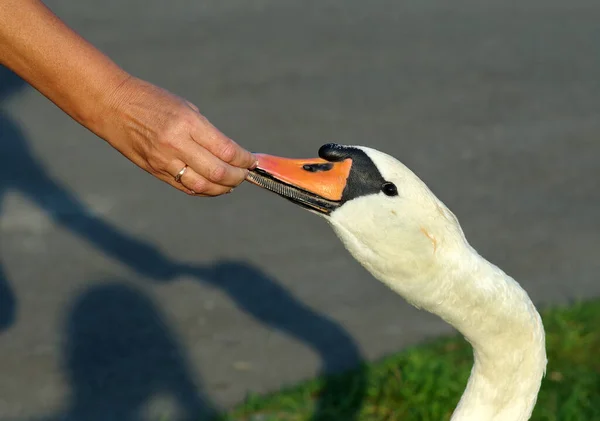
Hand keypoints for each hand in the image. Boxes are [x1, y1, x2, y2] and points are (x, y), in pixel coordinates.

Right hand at [97, 77, 256, 195]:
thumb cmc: (151, 101)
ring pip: (203, 186)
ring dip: (223, 188)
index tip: (252, 161)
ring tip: (231, 183)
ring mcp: (165, 161)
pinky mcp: (155, 171)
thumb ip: (206, 132)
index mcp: (188, 123)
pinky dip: (204, 190)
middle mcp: (177, 144)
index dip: (245, 160)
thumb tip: (229, 154)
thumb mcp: (185, 108)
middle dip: (238, 177)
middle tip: (245, 174)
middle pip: (218, 172)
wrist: (112, 105)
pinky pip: (186, 188)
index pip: (227, 151)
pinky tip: (212, 186)